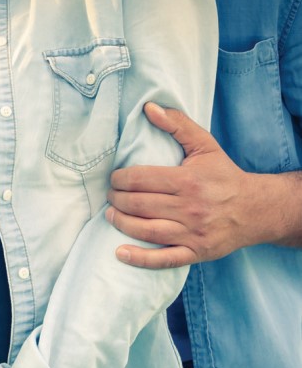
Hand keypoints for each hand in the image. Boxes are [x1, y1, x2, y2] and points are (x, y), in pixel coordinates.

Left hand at [106, 102, 261, 267]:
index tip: (115, 178)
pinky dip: (139, 258)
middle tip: (111, 196)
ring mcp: (192, 233)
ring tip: (111, 215)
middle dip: (117, 199)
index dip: (120, 179)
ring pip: (145, 230)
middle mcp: (189, 208)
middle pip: (138, 205)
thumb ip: (177, 125)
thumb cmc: (224, 176)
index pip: (140, 179)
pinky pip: (163, 259)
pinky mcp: (195, 252)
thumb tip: (149, 108)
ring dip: (121, 223)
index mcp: (188, 181)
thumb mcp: (205, 146)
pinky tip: (120, 253)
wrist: (256, 209)